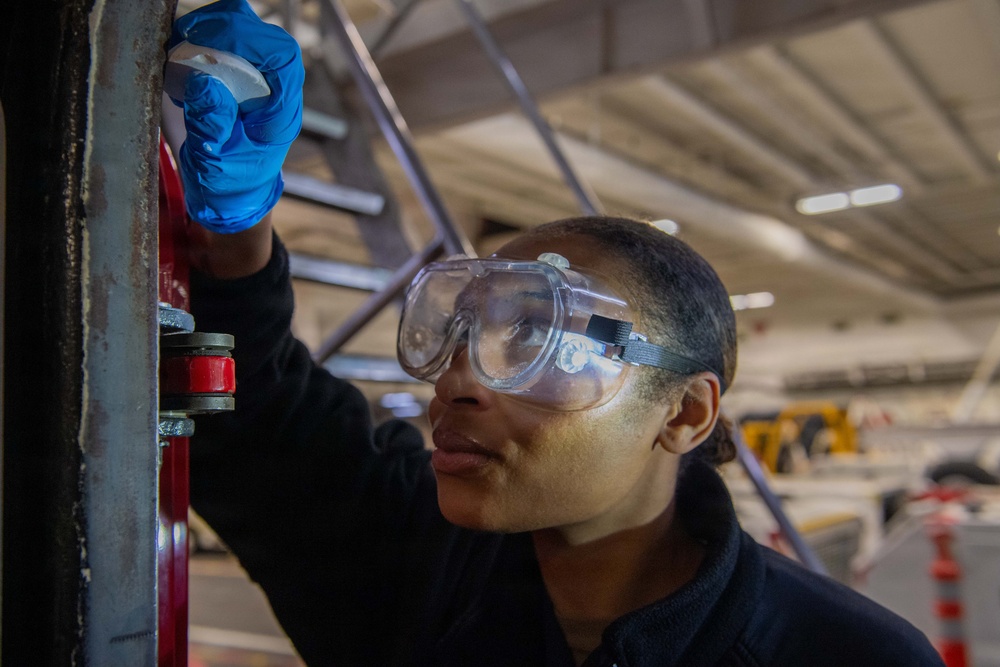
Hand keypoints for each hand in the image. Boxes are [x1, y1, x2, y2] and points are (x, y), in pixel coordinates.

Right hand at [168, 0, 303, 232]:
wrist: (230, 197)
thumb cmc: (227, 185)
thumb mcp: (213, 164)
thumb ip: (209, 126)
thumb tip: (202, 82)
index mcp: (280, 113)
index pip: (283, 58)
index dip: (248, 38)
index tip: (205, 39)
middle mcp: (275, 91)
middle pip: (264, 36)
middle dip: (225, 26)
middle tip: (185, 36)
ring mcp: (259, 81)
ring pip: (246, 32)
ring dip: (211, 29)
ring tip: (178, 46)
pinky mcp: (239, 76)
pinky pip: (226, 42)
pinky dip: (201, 38)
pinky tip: (179, 56)